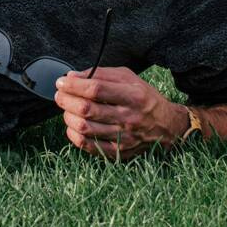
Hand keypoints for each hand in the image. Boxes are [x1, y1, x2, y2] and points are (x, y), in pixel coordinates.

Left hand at [54, 66, 188, 160]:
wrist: (166, 125)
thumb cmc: (143, 97)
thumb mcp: (128, 77)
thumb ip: (100, 74)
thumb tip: (72, 76)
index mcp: (132, 95)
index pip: (96, 89)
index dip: (74, 85)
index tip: (61, 82)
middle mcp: (129, 117)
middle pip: (88, 109)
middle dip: (67, 100)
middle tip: (60, 95)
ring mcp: (124, 138)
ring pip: (86, 128)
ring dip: (68, 117)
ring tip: (66, 109)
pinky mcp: (119, 153)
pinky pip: (90, 147)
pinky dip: (75, 136)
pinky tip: (73, 126)